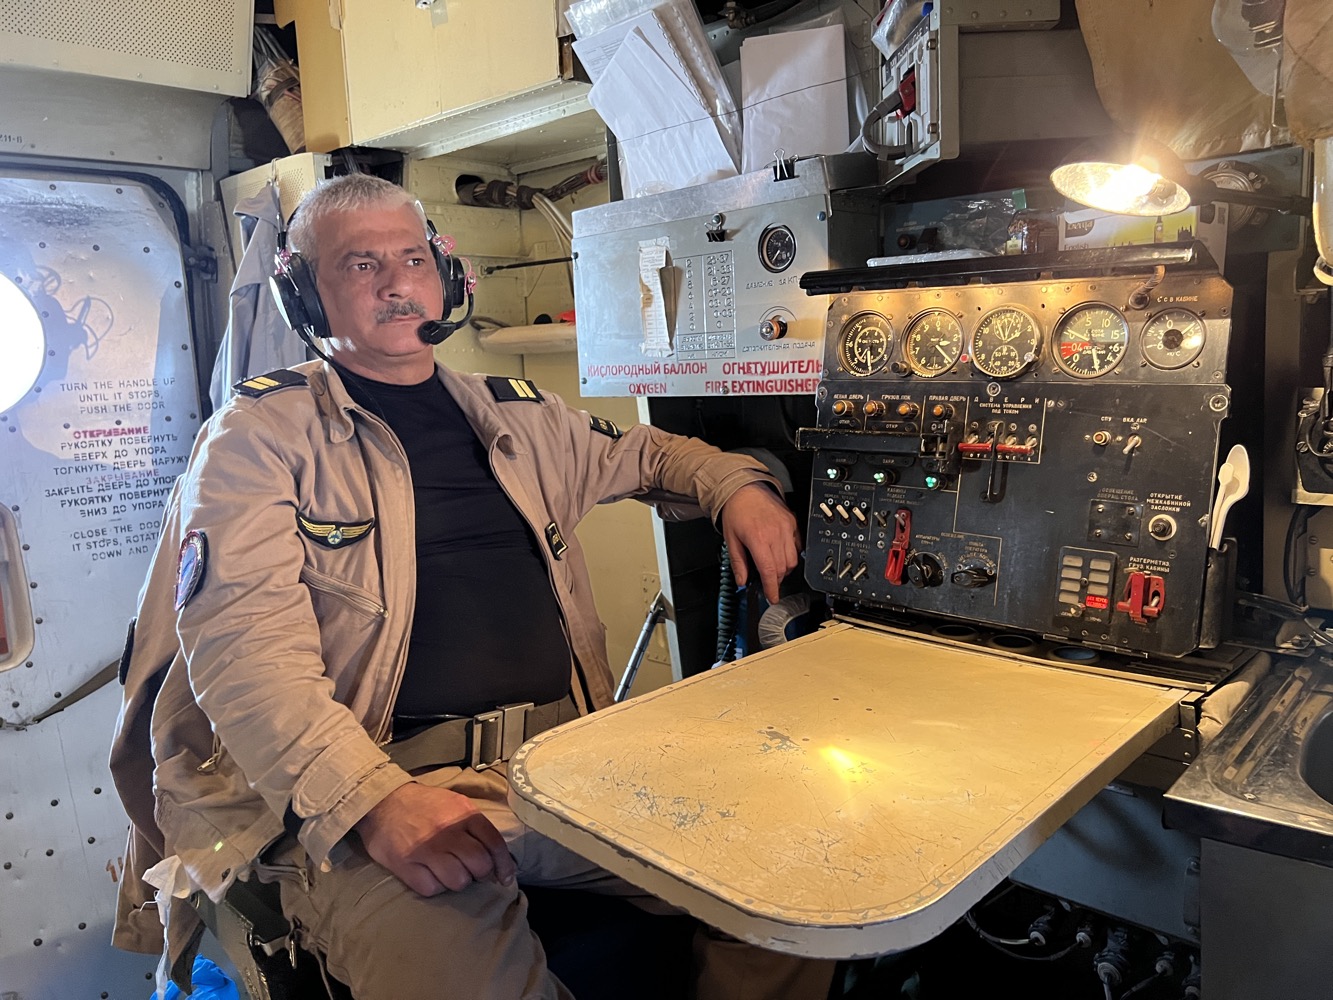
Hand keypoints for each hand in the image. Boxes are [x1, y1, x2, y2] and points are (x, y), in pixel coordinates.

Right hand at [354, 782, 515, 895]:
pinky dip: (434, 886)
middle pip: (479, 866)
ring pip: (458, 881)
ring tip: (449, 872)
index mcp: (464, 814)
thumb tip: (496, 856)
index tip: (504, 878)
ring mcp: (426, 850)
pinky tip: (430, 875)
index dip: (503, 866)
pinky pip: (432, 889)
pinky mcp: (405, 865)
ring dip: (457, 881)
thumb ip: (475, 826)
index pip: (494, 844)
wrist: (383, 802)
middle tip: (471, 872)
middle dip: (480, 874)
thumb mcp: (455, 804)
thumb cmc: (424, 805)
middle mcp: (447, 832)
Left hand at [719, 483, 800, 603]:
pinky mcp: (792, 522)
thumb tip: (742, 581)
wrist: (744, 488)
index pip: (770, 571)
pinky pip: (798, 545)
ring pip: (793, 559)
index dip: (772, 588)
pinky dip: (792, 554)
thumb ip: (738, 563)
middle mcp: (775, 533)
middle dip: (776, 579)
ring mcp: (786, 527)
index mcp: (758, 539)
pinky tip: (780, 553)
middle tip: (767, 580)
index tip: (773, 597)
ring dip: (784, 568)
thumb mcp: (730, 539)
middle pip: (783, 568)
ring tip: (773, 566)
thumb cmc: (736, 510)